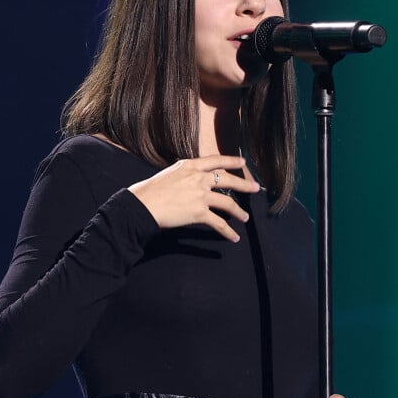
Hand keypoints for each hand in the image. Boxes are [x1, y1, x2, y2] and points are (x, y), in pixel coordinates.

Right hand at [128, 155, 259, 241]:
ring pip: (228, 203)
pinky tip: (234, 237)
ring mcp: (200, 195)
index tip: (243, 161)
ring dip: (239, 211)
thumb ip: (182, 176)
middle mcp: (198, 178)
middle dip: (244, 184)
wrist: (142, 205)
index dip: (231, 161)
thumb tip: (189, 180)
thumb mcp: (168, 174)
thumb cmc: (148, 191)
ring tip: (245, 217)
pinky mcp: (199, 213)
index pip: (216, 160)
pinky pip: (219, 223)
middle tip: (256, 188)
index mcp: (189, 166)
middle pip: (228, 180)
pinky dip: (228, 232)